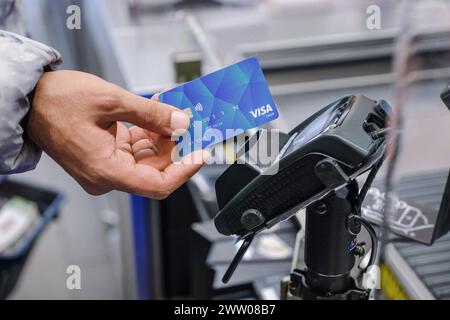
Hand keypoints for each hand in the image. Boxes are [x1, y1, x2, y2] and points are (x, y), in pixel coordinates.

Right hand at [28, 70, 207, 198]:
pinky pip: (135, 151)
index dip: (184, 171)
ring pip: (147, 159)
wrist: (31, 99)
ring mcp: (105, 167)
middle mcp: (105, 175)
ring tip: (172, 113)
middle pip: (155, 170)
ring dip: (162, 137)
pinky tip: (156, 116)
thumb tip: (180, 124)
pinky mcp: (105, 157)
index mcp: (104, 170)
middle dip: (175, 146)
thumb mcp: (111, 101)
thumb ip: (151, 115)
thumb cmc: (56, 101)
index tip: (201, 154)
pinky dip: (148, 134)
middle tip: (190, 124)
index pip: (156, 185)